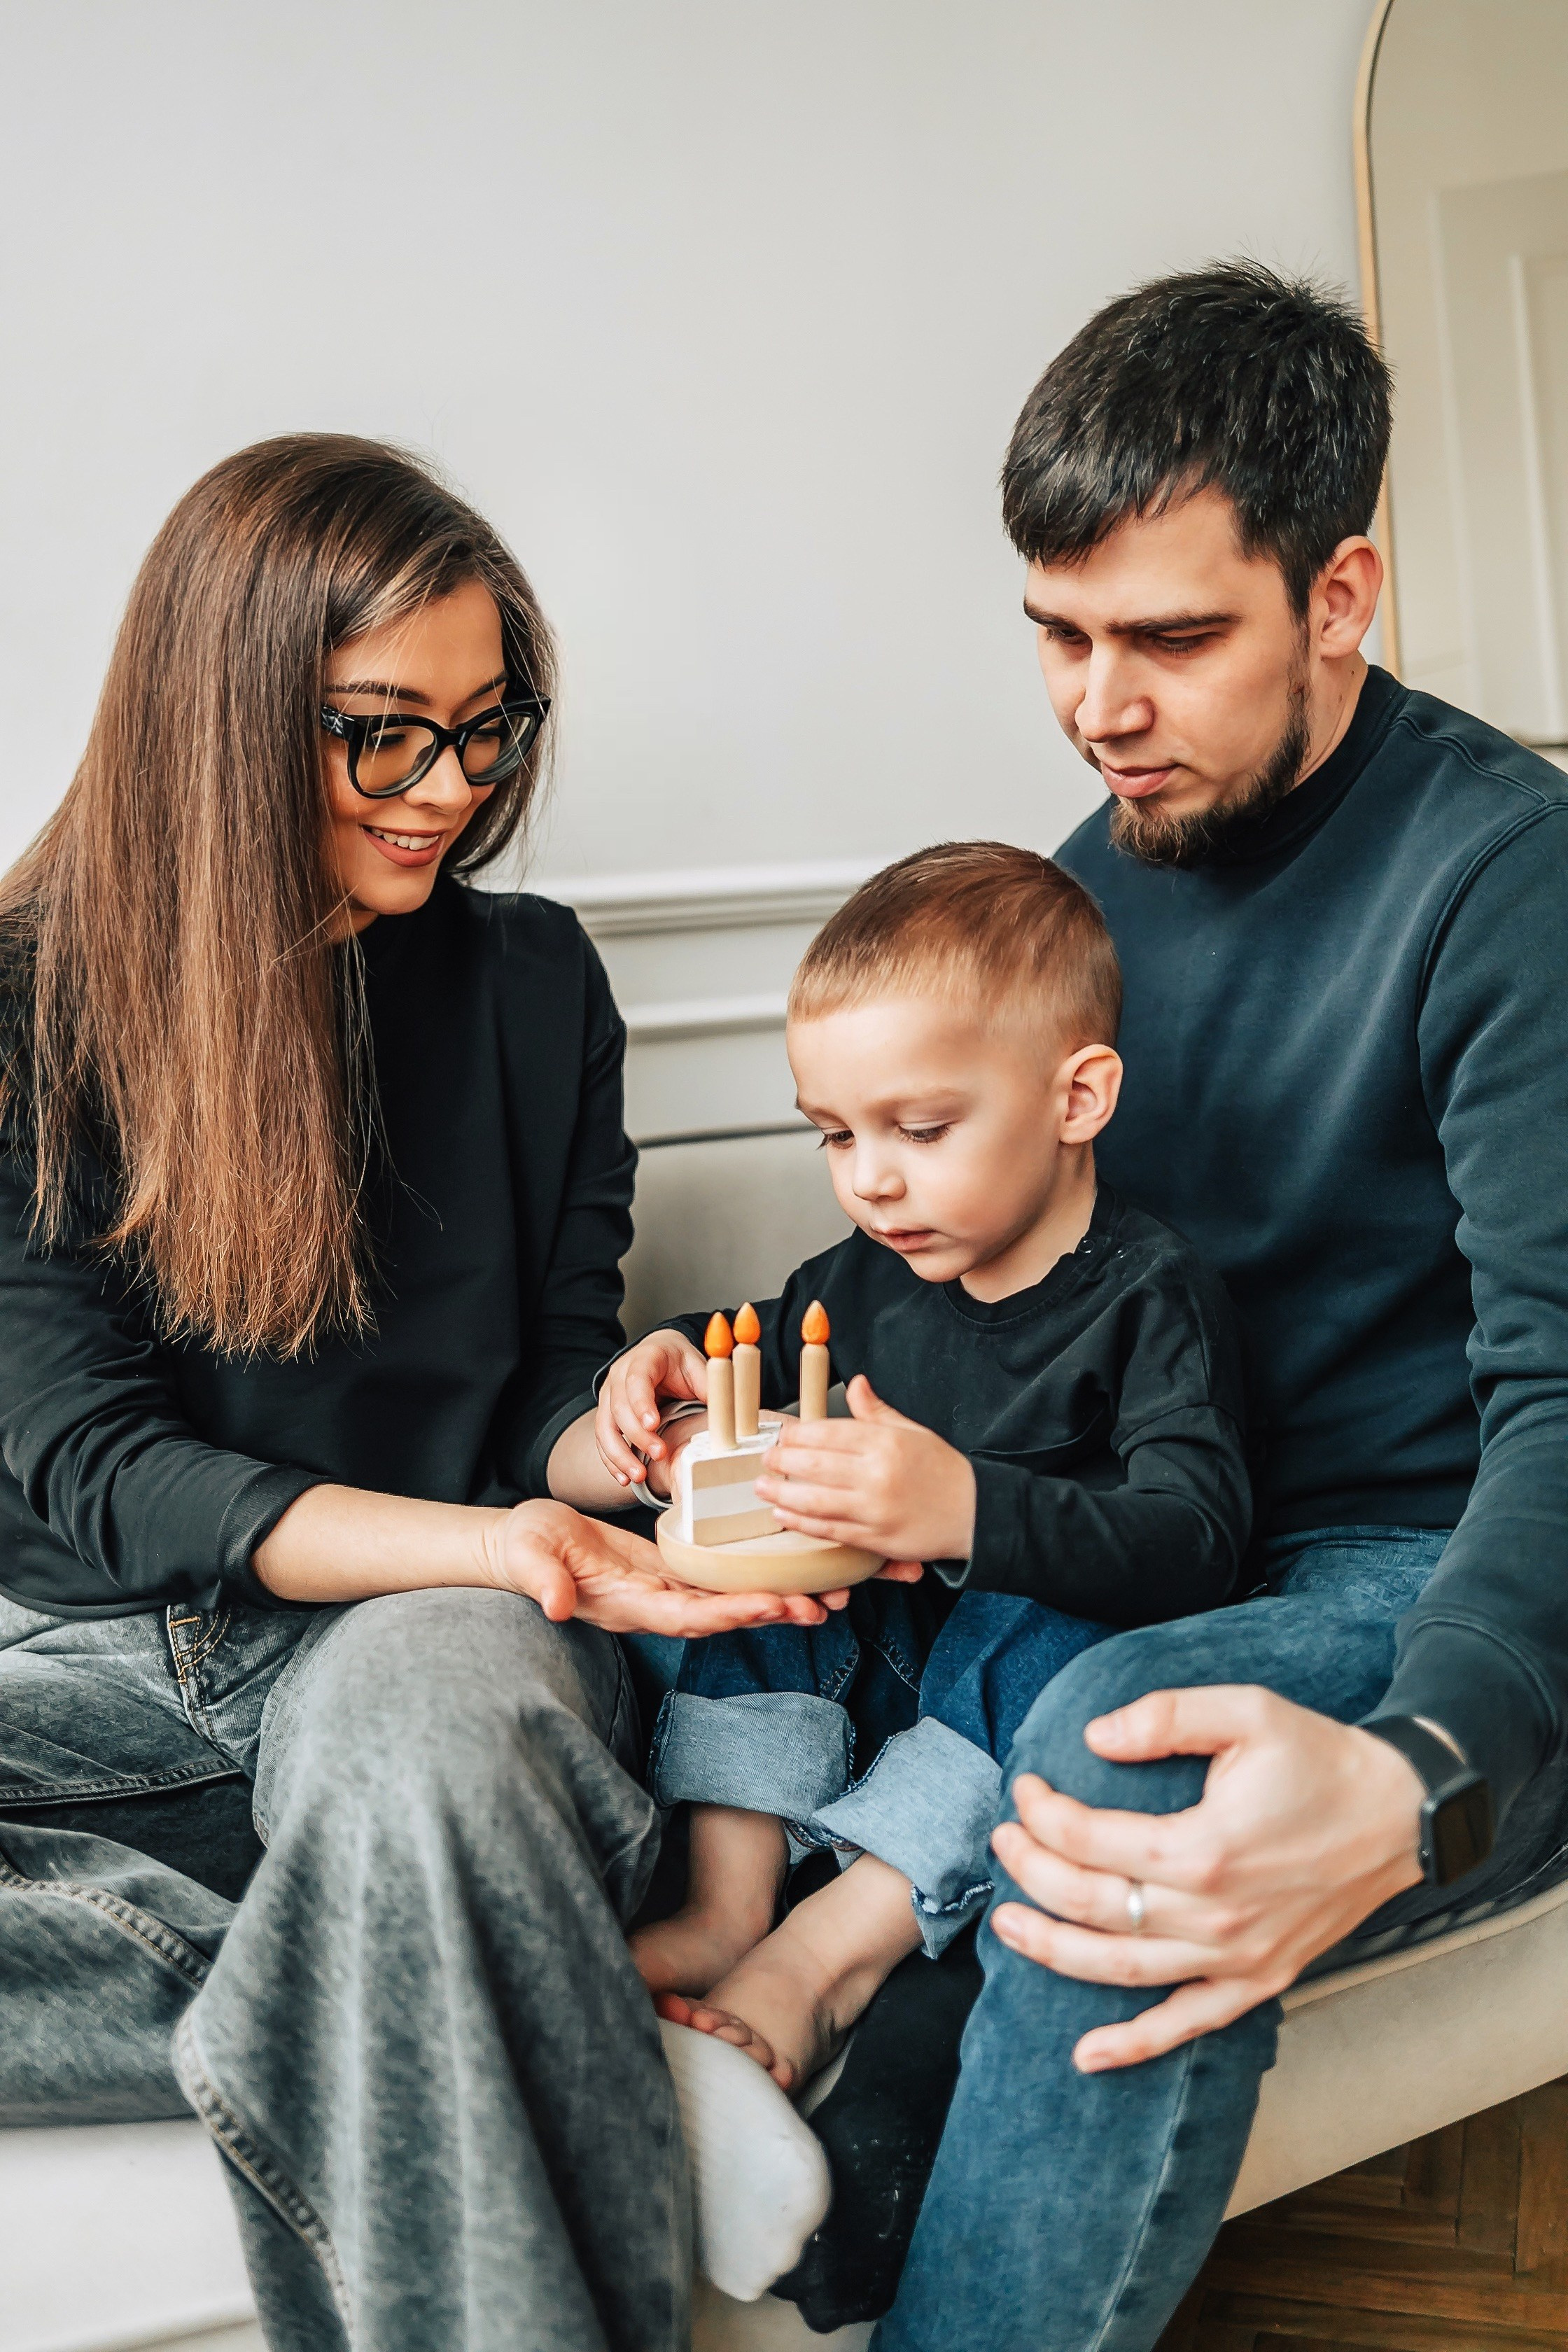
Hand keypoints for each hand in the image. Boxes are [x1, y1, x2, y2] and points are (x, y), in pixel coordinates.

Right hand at [483, 1499, 834, 1635]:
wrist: (522, 1543)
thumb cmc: (524, 1547)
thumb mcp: (530, 1557)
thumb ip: (544, 1581)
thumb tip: (555, 1606)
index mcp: (628, 1604)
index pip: (687, 1616)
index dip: (731, 1613)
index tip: (772, 1605)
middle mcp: (653, 1605)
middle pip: (721, 1615)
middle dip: (770, 1611)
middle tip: (820, 1607)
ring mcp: (661, 1591)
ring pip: (726, 1600)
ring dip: (772, 1600)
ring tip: (821, 1597)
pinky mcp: (666, 1571)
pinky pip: (715, 1579)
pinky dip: (750, 1579)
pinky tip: (784, 1573)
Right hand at [596, 1330, 708, 1490]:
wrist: (659, 1354)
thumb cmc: (680, 1363)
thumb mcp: (697, 1366)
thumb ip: (709, 1385)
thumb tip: (725, 1412)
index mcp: (645, 1359)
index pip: (637, 1379)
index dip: (642, 1403)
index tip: (653, 1424)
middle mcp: (620, 1376)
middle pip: (620, 1407)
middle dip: (637, 1435)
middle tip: (659, 1454)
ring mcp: (609, 1396)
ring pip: (605, 1427)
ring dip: (619, 1454)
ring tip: (638, 1476)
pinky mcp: (606, 1414)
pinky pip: (603, 1439)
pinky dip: (611, 1460)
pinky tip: (624, 1478)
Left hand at [754, 1373, 975, 1561]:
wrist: (978, 1513)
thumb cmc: (943, 1470)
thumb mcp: (913, 1431)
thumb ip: (877, 1411)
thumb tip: (856, 1382)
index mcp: (885, 1442)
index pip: (828, 1433)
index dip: (797, 1435)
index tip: (780, 1436)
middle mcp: (877, 1473)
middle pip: (814, 1465)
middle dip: (782, 1462)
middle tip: (764, 1460)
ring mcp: (875, 1508)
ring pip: (815, 1500)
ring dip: (783, 1493)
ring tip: (763, 1487)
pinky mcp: (876, 1538)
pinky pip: (830, 1529)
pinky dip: (802, 1522)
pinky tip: (784, 1514)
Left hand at [987, 1686, 1425, 2072]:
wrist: (1400, 1813)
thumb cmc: (1320, 1759)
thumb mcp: (1246, 1711)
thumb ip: (1165, 1717)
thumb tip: (1095, 1737)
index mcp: (1204, 1848)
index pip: (1091, 1841)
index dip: (1045, 1815)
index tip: (1026, 1790)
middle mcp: (1215, 1915)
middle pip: (1093, 1906)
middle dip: (1033, 1873)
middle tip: (1004, 1842)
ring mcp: (1237, 1957)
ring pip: (1123, 1971)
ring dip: (1056, 1953)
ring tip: (1007, 1927)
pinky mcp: (1259, 1980)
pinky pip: (1188, 2024)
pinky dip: (1135, 2044)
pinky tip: (1087, 2053)